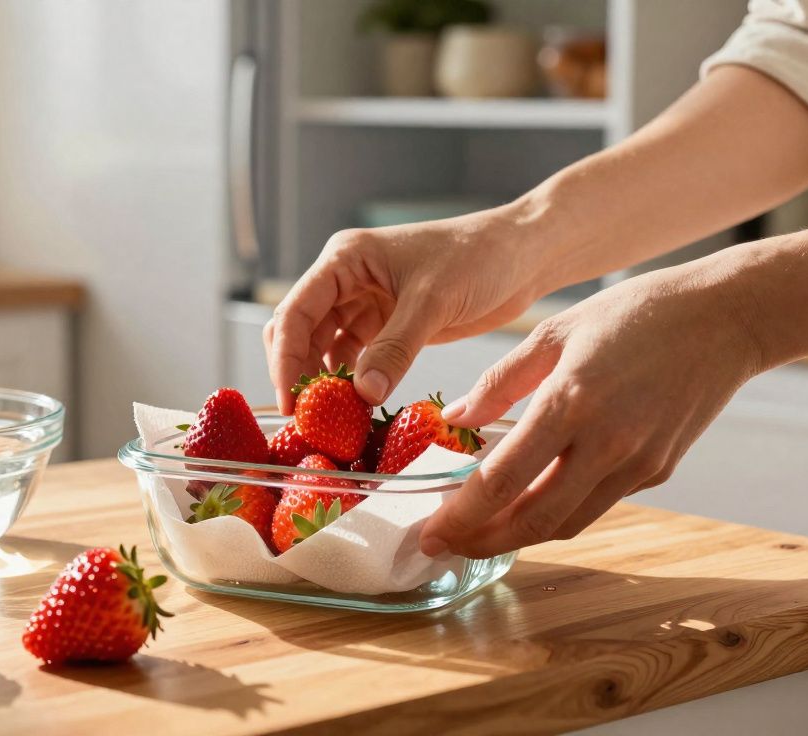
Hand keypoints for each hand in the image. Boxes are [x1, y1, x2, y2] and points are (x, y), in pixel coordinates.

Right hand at [263, 206, 554, 413]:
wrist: (522, 256)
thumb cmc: (478, 256)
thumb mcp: (432, 301)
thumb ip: (394, 348)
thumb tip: (361, 395)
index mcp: (345, 259)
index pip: (296, 311)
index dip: (285, 359)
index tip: (291, 402)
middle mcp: (346, 280)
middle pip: (301, 333)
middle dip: (300, 375)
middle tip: (307, 421)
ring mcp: (365, 304)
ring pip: (326, 350)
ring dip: (327, 384)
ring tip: (332, 424)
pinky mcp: (388, 326)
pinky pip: (358, 360)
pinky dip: (354, 385)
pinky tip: (358, 411)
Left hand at [420, 265, 763, 557]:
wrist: (725, 318)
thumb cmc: (633, 313)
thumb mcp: (554, 332)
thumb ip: (499, 381)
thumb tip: (454, 419)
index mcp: (571, 401)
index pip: (503, 479)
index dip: (461, 515)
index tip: (429, 532)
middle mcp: (606, 442)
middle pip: (532, 519)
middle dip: (480, 542)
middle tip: (442, 546)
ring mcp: (637, 463)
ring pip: (565, 523)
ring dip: (515, 538)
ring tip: (475, 535)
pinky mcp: (658, 471)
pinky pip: (595, 506)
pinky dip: (555, 515)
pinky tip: (526, 507)